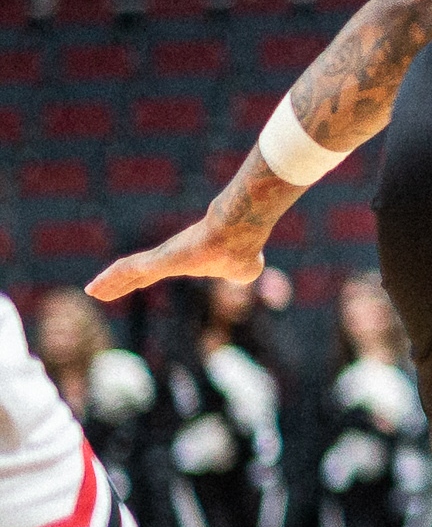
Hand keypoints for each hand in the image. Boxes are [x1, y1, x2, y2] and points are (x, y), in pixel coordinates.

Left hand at [88, 213, 270, 301]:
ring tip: (90, 292)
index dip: (141, 280)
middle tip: (99, 291)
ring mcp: (160, 258)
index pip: (156, 272)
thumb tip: (243, 273)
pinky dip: (109, 280)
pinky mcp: (156, 260)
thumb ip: (239, 273)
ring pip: (126, 271)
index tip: (132, 285)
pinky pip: (126, 270)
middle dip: (118, 282)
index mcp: (184, 260)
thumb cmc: (241, 249)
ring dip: (108, 283)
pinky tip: (94, 288)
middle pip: (136, 272)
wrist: (237, 235)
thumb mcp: (245, 269)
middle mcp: (167, 257)